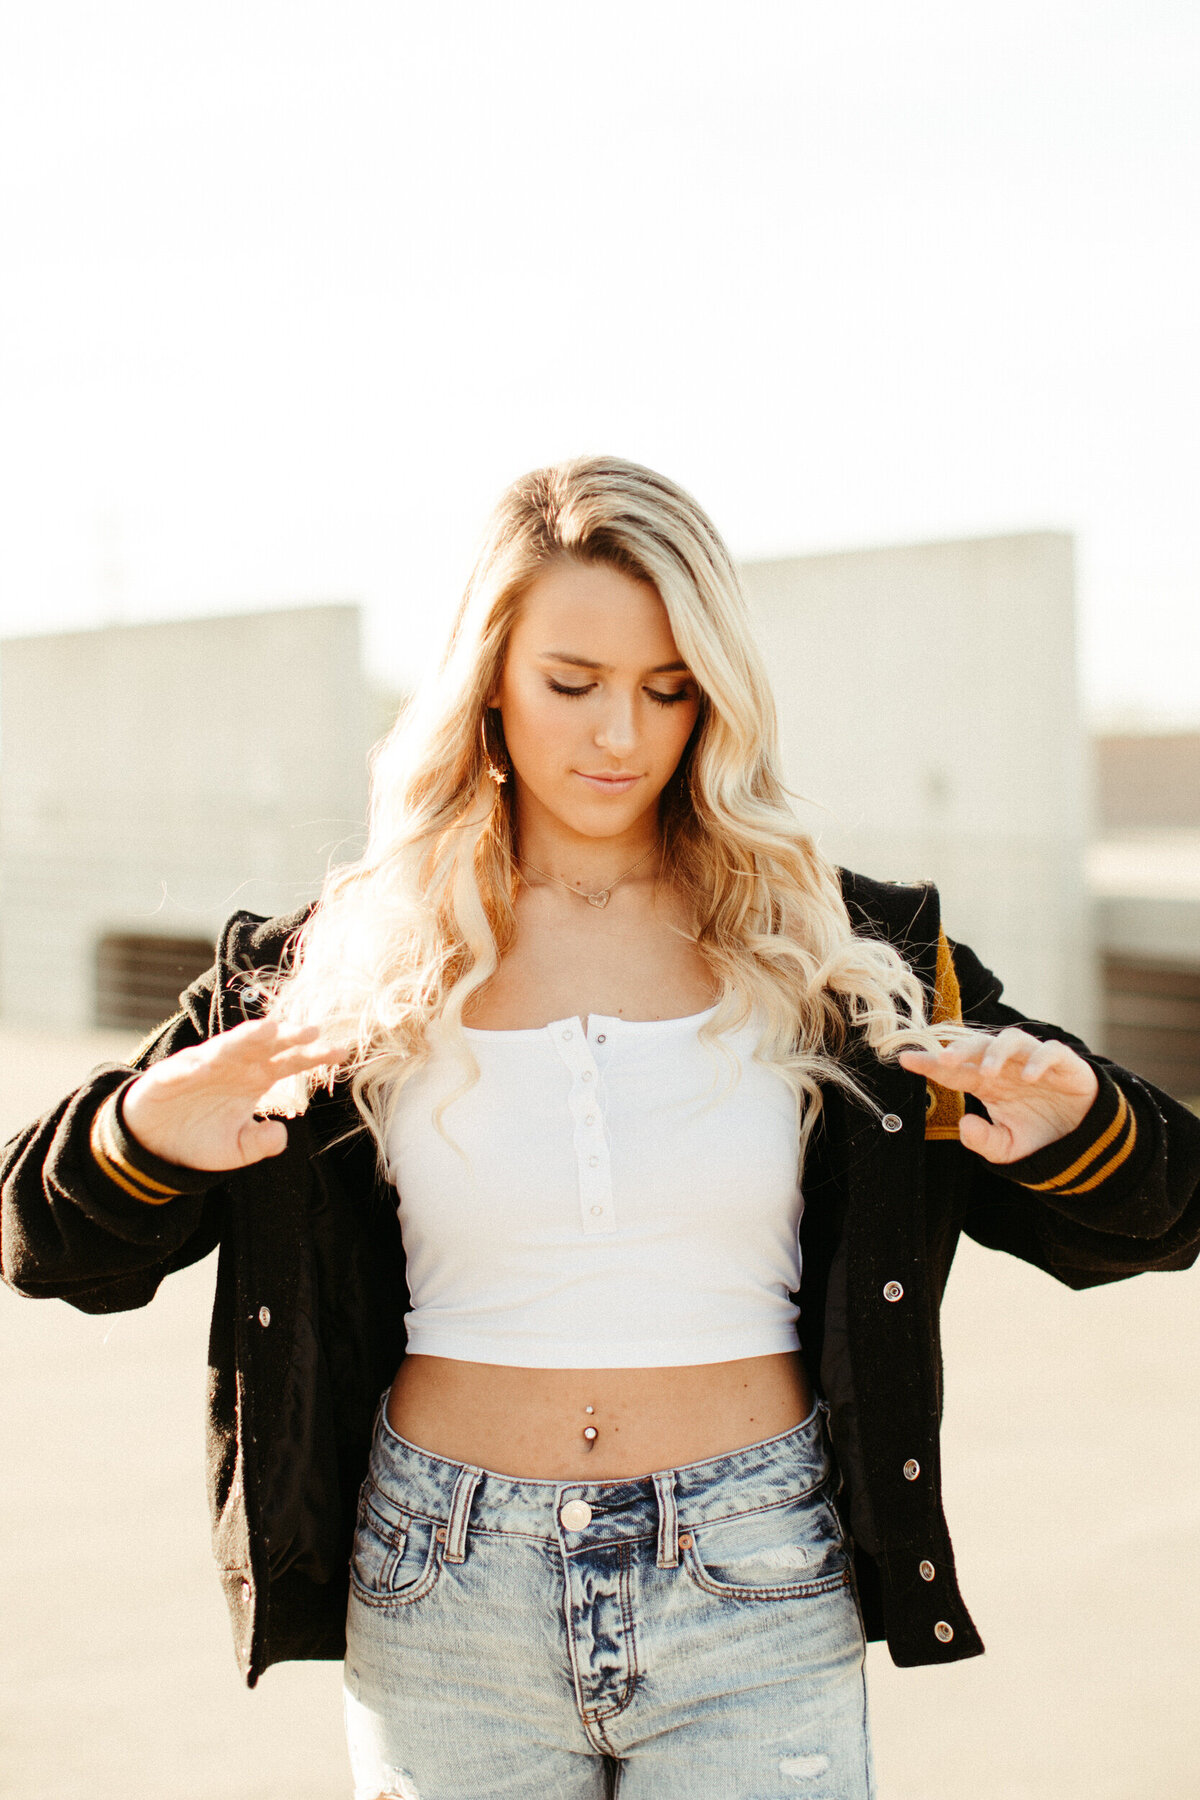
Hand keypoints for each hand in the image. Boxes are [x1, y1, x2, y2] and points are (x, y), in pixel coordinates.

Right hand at [120, 1020, 347, 1171]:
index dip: (313, 1056)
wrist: (152, 1144)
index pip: (290, 1063)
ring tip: (269, 1029)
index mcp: (254, 1080)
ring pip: (229, 1046)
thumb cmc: (198, 1138)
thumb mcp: (236, 1149)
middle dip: (288, 1037)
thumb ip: (261, 1143)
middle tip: (312, 1030)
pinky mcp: (171, 1073)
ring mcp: (203, 1066)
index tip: (341, 1051)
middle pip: (266, 1047)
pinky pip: (187, 1067)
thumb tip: (283, 1134)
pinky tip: (209, 1060)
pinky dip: (198, 1062)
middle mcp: (234, 1066)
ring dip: (248, 1037)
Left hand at [898, 1028, 1099, 1164]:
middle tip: (944, 1061)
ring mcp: (1033, 1060)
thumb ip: (984, 1141)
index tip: (904, 1059)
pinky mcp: (1063, 1062)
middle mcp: (1006, 1066)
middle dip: (960, 1050)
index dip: (929, 1063)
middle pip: (978, 1046)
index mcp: (986, 1083)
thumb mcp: (1008, 1149)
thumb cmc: (1038, 1136)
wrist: (1083, 1139)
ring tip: (988, 1072)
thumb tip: (964, 1125)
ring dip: (997, 1052)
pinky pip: (1050, 1051)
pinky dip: (1040, 1059)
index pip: (953, 1070)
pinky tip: (1031, 1077)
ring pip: (1011, 1040)